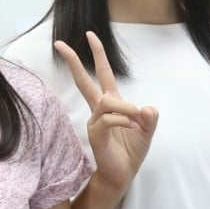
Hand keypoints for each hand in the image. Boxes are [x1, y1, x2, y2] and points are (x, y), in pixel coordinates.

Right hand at [54, 32, 158, 195]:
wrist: (123, 174)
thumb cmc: (131, 150)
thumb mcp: (147, 130)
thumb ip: (150, 118)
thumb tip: (148, 109)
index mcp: (111, 103)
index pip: (103, 73)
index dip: (98, 54)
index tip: (89, 34)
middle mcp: (99, 109)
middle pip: (83, 80)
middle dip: (73, 61)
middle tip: (59, 43)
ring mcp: (95, 121)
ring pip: (107, 101)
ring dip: (126, 108)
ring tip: (138, 120)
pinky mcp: (94, 134)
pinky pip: (109, 118)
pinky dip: (124, 120)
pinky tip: (133, 128)